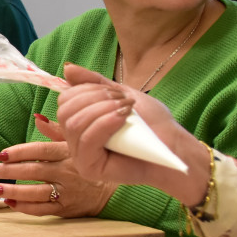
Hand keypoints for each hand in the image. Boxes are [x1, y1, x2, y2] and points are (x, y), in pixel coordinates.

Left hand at [0, 115, 116, 217]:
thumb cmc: (90, 162)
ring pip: (36, 192)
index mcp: (67, 152)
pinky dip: (25, 207)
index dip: (18, 152)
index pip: (39, 151)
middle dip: (10, 171)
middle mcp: (67, 172)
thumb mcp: (76, 142)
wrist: (113, 190)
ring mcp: (67, 191)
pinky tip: (9, 203)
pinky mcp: (67, 208)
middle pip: (34, 171)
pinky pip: (43, 209)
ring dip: (12, 190)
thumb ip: (54, 130)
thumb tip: (37, 117)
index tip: (0, 154)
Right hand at [57, 63, 209, 205]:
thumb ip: (94, 83)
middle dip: (94, 98)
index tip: (114, 91)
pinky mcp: (89, 169)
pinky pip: (86, 140)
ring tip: (126, 109)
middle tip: (122, 99)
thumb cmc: (150, 124)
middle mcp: (75, 141)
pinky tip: (122, 118)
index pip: (64, 101)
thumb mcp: (120, 95)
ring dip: (101, 110)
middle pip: (65, 112)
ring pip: (74, 125)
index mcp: (80, 123)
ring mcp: (80, 157)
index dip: (85, 90)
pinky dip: (103, 124)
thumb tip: (67, 68)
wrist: (172, 146)